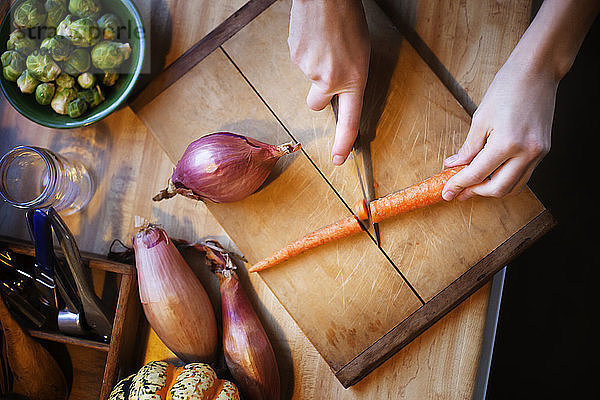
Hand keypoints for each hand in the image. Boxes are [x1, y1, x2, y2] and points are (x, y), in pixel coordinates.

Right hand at [288, 0, 369, 164]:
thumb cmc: (348, 16)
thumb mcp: (360, 50)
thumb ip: (348, 75)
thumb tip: (330, 85)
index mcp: (353, 79)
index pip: (349, 120)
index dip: (343, 143)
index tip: (337, 159)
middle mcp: (330, 80)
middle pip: (316, 104)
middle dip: (318, 95)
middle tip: (325, 72)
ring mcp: (309, 69)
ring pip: (308, 76)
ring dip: (315, 62)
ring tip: (324, 38)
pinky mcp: (294, 56)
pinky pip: (300, 59)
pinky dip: (305, 50)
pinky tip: (313, 34)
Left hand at [442, 57, 555, 200]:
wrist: (538, 71)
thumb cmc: (507, 88)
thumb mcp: (480, 118)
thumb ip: (468, 148)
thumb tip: (453, 165)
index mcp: (507, 143)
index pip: (477, 174)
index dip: (459, 185)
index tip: (447, 192)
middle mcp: (527, 152)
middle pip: (498, 188)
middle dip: (476, 192)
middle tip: (459, 191)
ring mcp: (538, 153)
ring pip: (514, 186)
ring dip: (492, 189)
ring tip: (473, 185)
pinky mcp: (543, 151)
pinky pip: (524, 175)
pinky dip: (506, 179)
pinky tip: (491, 174)